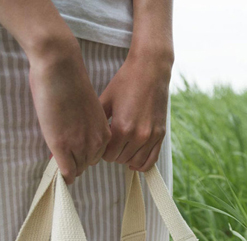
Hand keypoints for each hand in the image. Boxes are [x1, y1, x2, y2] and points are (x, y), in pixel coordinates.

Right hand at [29, 39, 110, 183]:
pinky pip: (66, 171)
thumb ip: (86, 124)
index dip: (84, 152)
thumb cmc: (71, 81)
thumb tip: (75, 133)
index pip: (98, 153)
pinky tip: (58, 172)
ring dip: (68, 165)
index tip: (74, 149)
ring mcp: (80, 144)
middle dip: (76, 159)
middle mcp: (97, 141)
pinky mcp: (62, 145)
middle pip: (88, 162)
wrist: (61, 67)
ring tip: (57, 155)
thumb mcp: (87, 109)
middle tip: (63, 152)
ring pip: (77, 168)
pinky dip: (63, 175)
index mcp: (105, 131)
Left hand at [99, 51, 171, 171]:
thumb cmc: (125, 81)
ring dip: (126, 158)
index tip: (100, 143)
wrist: (150, 70)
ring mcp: (151, 136)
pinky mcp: (160, 134)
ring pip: (136, 162)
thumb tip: (85, 137)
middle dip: (113, 154)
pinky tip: (133, 160)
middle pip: (120, 159)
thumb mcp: (105, 99)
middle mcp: (138, 135)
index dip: (101, 151)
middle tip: (110, 144)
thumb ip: (97, 121)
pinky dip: (142, 164)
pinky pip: (152, 160)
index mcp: (121, 128)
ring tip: (121, 148)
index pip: (107, 155)